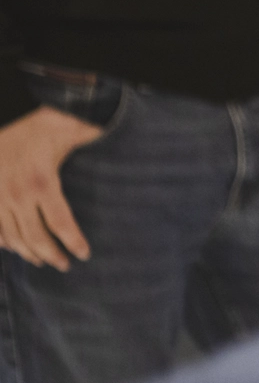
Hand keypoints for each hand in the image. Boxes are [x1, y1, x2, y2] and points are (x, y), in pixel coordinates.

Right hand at [0, 105, 99, 270]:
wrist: (5, 117)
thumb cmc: (40, 123)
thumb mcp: (71, 129)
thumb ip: (96, 136)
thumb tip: (121, 134)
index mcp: (42, 183)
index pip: (60, 223)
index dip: (73, 242)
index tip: (84, 255)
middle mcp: (18, 195)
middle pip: (35, 238)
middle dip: (51, 256)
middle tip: (65, 266)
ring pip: (11, 238)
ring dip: (27, 253)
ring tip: (42, 260)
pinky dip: (2, 242)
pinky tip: (12, 247)